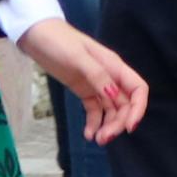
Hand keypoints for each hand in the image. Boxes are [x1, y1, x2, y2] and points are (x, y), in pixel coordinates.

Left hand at [17, 19, 146, 142]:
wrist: (37, 36)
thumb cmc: (59, 42)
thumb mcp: (78, 57)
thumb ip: (97, 76)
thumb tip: (114, 95)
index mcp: (114, 66)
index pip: (138, 89)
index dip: (138, 109)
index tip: (129, 127)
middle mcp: (110, 77)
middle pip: (125, 105)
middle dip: (118, 123)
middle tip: (104, 139)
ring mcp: (97, 85)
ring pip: (111, 110)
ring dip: (107, 126)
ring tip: (96, 139)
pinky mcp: (84, 91)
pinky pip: (95, 110)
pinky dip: (94, 123)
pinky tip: (88, 134)